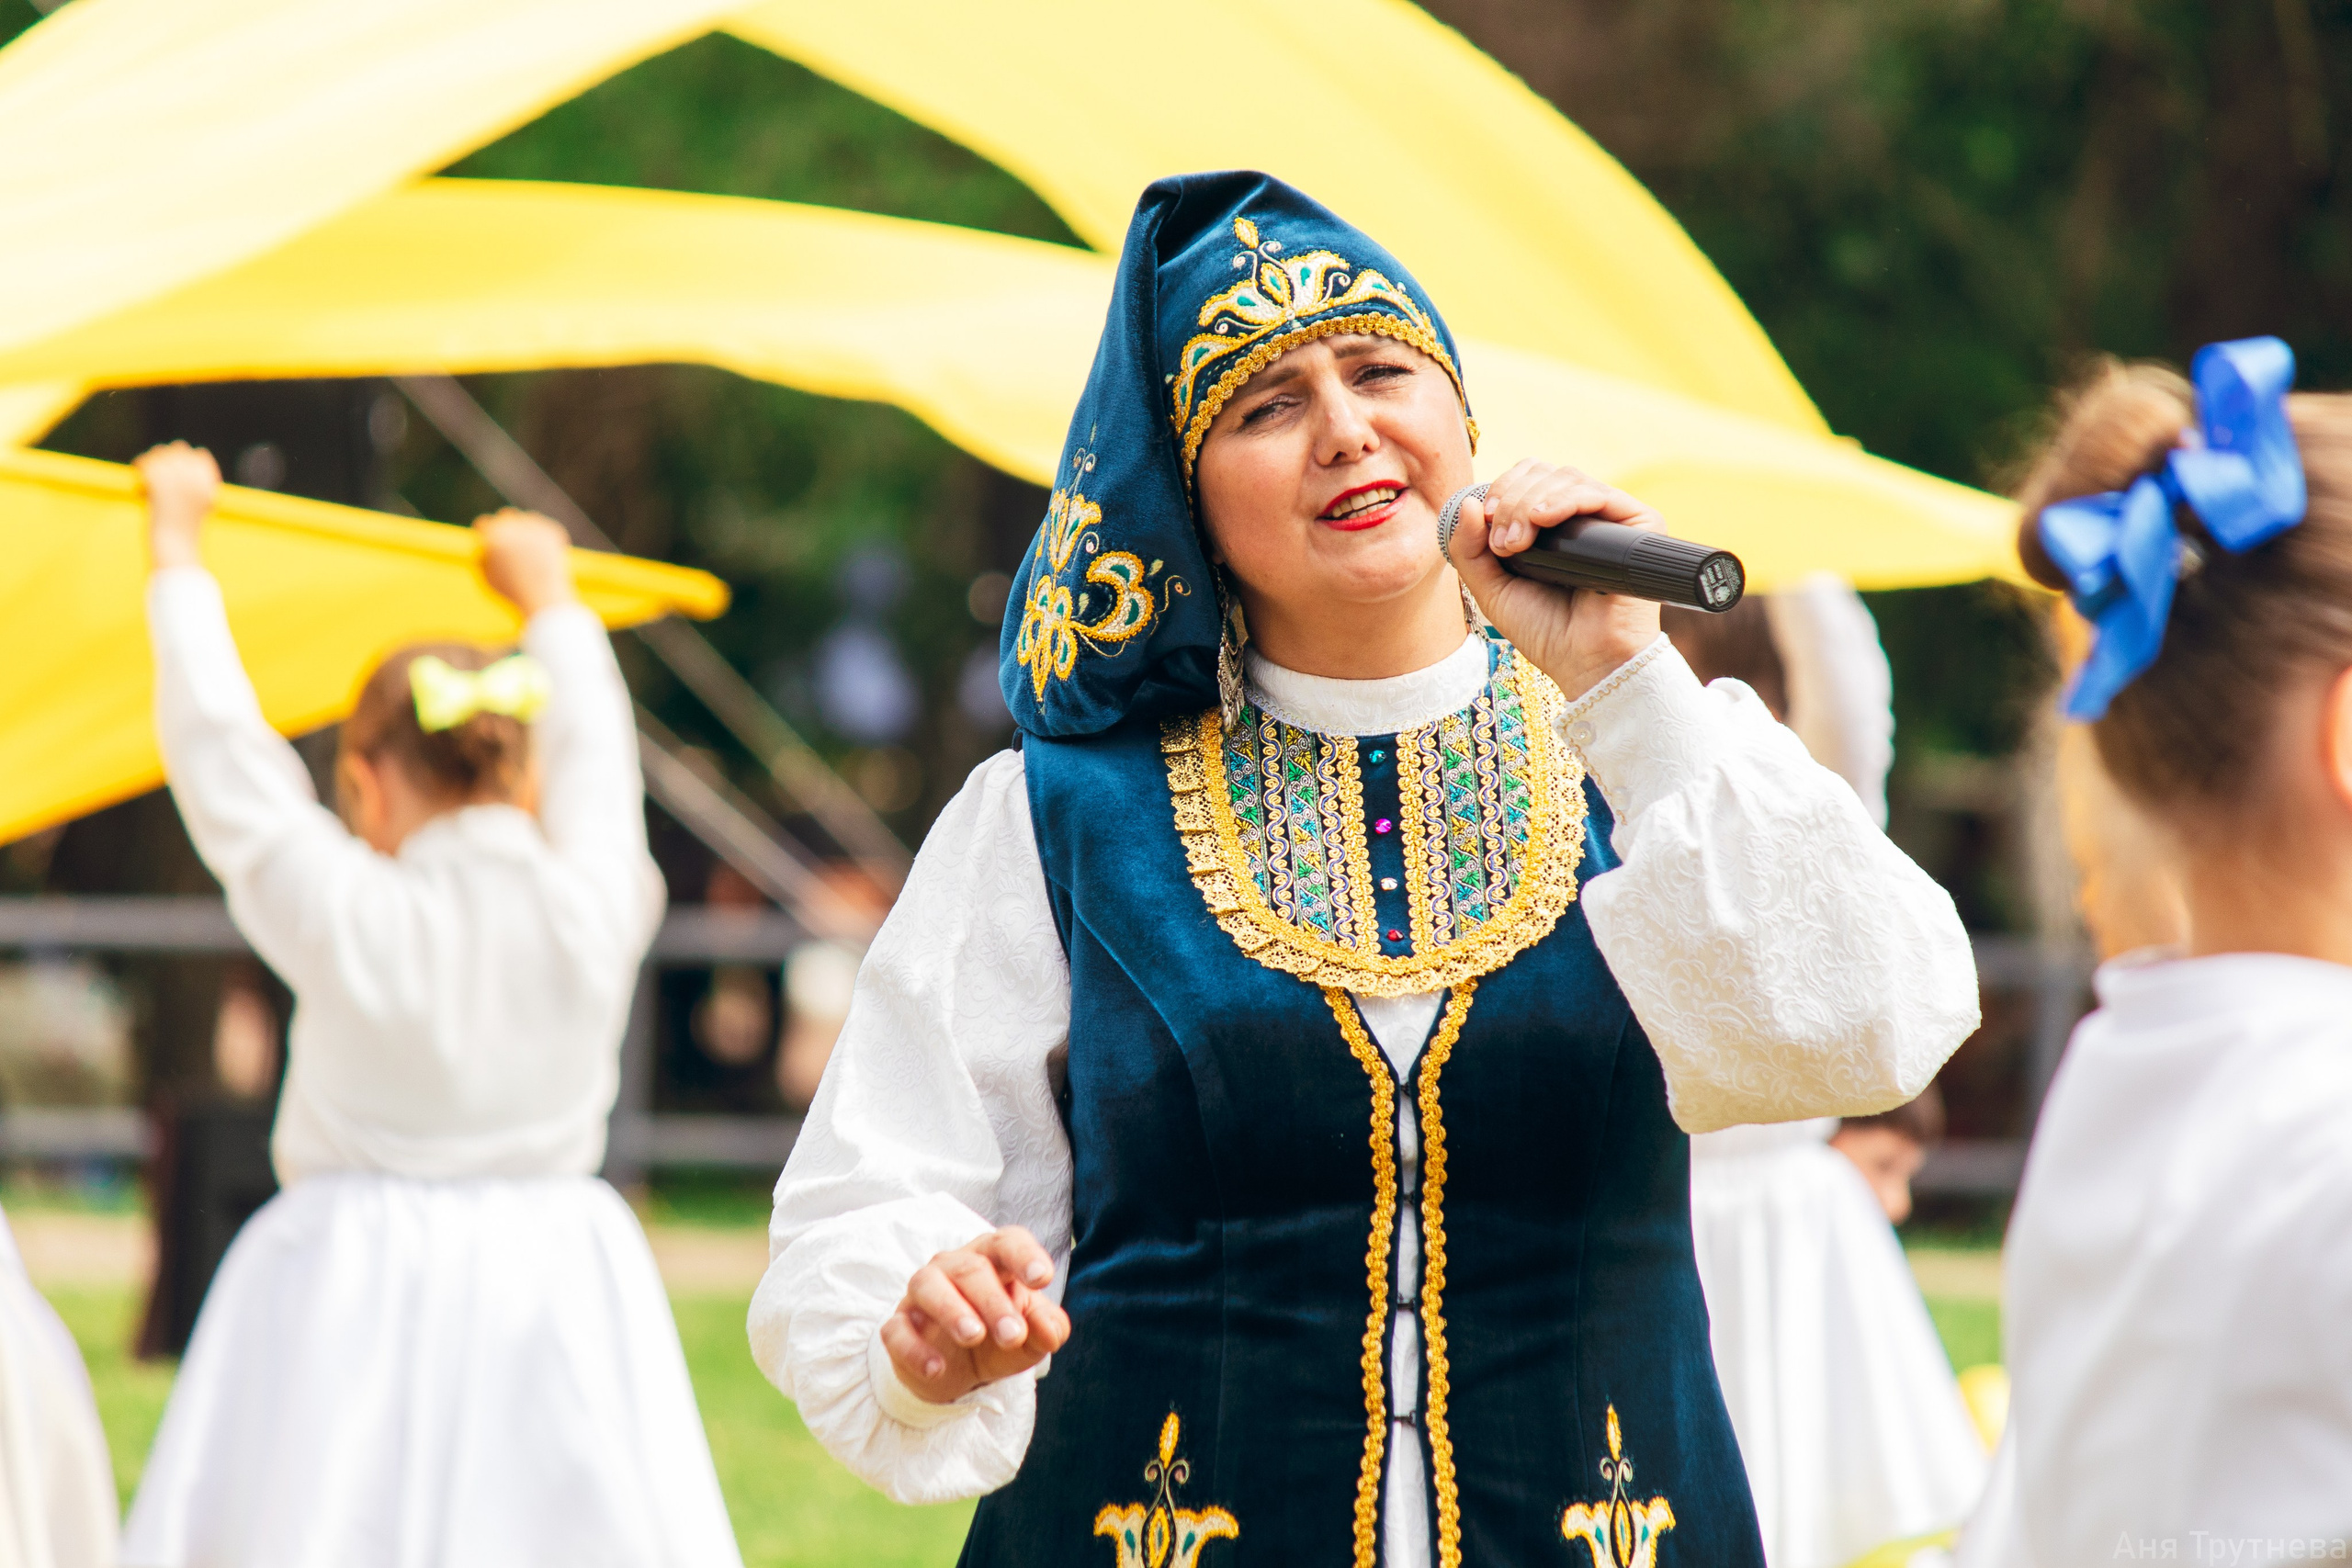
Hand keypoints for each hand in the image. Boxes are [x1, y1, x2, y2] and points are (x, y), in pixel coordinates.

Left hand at [134, 442, 220, 573]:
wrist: (175, 549)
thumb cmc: (185, 534)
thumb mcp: (199, 509)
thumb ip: (195, 488)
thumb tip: (185, 463)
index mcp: (209, 486)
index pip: (201, 456)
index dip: (187, 458)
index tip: (175, 467)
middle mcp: (196, 481)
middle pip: (180, 451)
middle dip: (167, 456)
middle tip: (157, 468)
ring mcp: (178, 483)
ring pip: (161, 454)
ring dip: (152, 459)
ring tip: (145, 468)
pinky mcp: (160, 487)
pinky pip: (147, 464)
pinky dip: (141, 465)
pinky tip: (138, 471)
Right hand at [474, 508, 577, 617]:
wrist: (545, 597)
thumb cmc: (513, 592)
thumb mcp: (487, 578)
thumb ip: (481, 557)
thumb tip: (482, 544)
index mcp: (493, 537)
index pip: (483, 523)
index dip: (486, 533)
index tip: (490, 540)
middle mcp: (513, 526)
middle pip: (506, 514)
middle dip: (507, 525)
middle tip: (512, 542)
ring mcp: (535, 526)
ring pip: (528, 519)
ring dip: (527, 531)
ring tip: (531, 556)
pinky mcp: (552, 530)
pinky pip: (545, 528)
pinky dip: (544, 539)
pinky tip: (545, 557)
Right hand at [882, 1227, 1069, 1406]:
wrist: (960, 1371)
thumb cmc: (1002, 1336)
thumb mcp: (1033, 1338)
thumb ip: (1048, 1329)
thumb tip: (1049, 1330)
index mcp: (993, 1259)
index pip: (1007, 1243)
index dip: (1025, 1256)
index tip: (1042, 1278)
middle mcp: (954, 1267)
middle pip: (971, 1268)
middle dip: (993, 1302)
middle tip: (1012, 1335)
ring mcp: (922, 1294)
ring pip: (928, 1285)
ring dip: (951, 1310)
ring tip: (973, 1336)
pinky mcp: (898, 1325)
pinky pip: (896, 1329)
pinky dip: (915, 1349)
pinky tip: (937, 1368)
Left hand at [1446, 460, 1663, 699]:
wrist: (1587, 662)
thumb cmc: (1544, 630)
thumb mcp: (1491, 588)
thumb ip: (1469, 549)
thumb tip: (1467, 502)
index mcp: (1551, 525)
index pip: (1527, 478)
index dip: (1502, 489)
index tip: (1486, 520)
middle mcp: (1583, 516)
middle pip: (1543, 473)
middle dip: (1511, 499)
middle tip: (1504, 542)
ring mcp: (1611, 519)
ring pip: (1566, 478)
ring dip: (1530, 502)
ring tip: (1518, 543)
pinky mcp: (1640, 524)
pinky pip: (1600, 493)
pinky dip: (1566, 499)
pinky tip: (1543, 520)